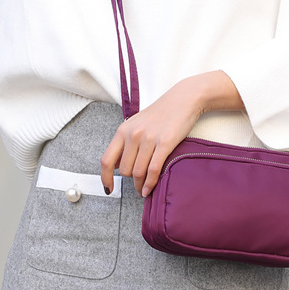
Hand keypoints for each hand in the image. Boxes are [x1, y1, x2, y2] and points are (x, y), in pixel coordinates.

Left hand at [100, 71, 243, 197]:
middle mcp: (133, 135)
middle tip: (136, 184)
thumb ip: (125, 143)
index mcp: (123, 130)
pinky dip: (150, 183)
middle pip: (124, 170)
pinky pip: (153, 170)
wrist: (183, 99)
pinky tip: (149, 189)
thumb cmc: (161, 113)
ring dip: (140, 186)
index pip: (107, 160)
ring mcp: (149, 139)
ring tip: (143, 190)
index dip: (105, 178)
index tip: (109, 188)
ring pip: (138, 172)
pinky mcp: (165, 143)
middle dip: (130, 181)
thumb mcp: (136, 124)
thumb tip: (116, 165)